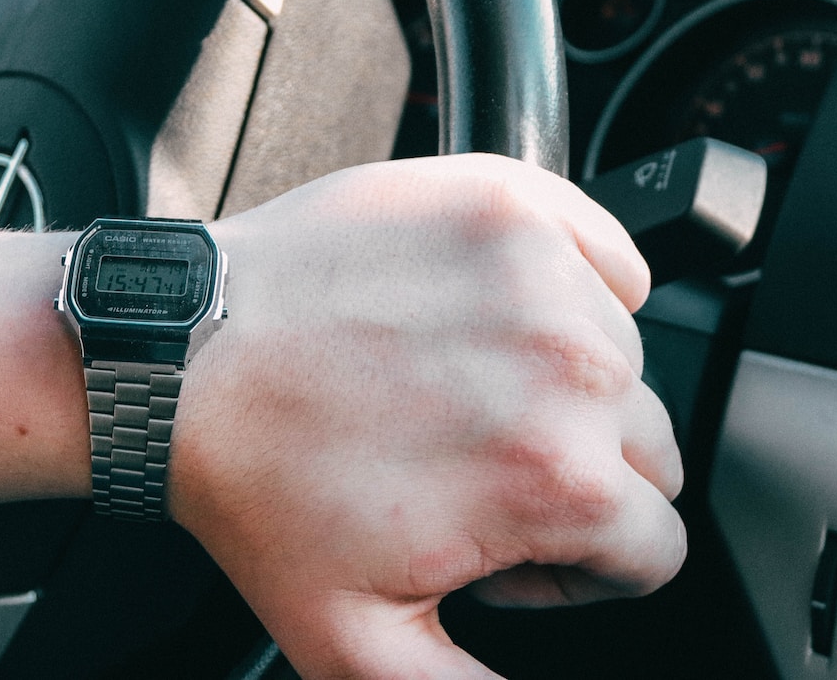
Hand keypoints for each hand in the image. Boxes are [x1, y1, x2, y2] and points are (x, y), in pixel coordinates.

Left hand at [167, 154, 685, 679]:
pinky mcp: (510, 202)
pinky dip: (570, 285)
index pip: (655, 544)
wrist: (182, 353)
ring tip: (461, 390)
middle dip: (580, 473)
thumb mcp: (357, 645)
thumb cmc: (257, 480)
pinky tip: (486, 314)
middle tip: (477, 467)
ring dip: (565, 380)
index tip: (513, 541)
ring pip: (625, 356)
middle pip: (649, 449)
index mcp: (557, 479)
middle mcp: (571, 368)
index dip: (580, 565)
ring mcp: (542, 270)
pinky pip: (606, 256)